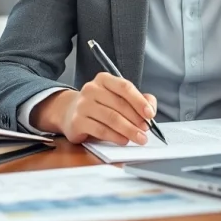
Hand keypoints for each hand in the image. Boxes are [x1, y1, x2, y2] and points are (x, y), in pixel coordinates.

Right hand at [30, 72, 157, 145]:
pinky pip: (100, 130)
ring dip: (128, 130)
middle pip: (119, 105)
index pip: (125, 87)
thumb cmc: (100, 104)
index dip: (139, 101)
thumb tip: (151, 109)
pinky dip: (115, 137)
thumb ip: (138, 100)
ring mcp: (82, 105)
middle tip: (146, 130)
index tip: (150, 114)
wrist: (70, 112)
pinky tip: (124, 140)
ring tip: (139, 138)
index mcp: (103, 79)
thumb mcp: (118, 97)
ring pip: (111, 118)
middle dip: (136, 119)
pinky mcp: (77, 122)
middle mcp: (91, 89)